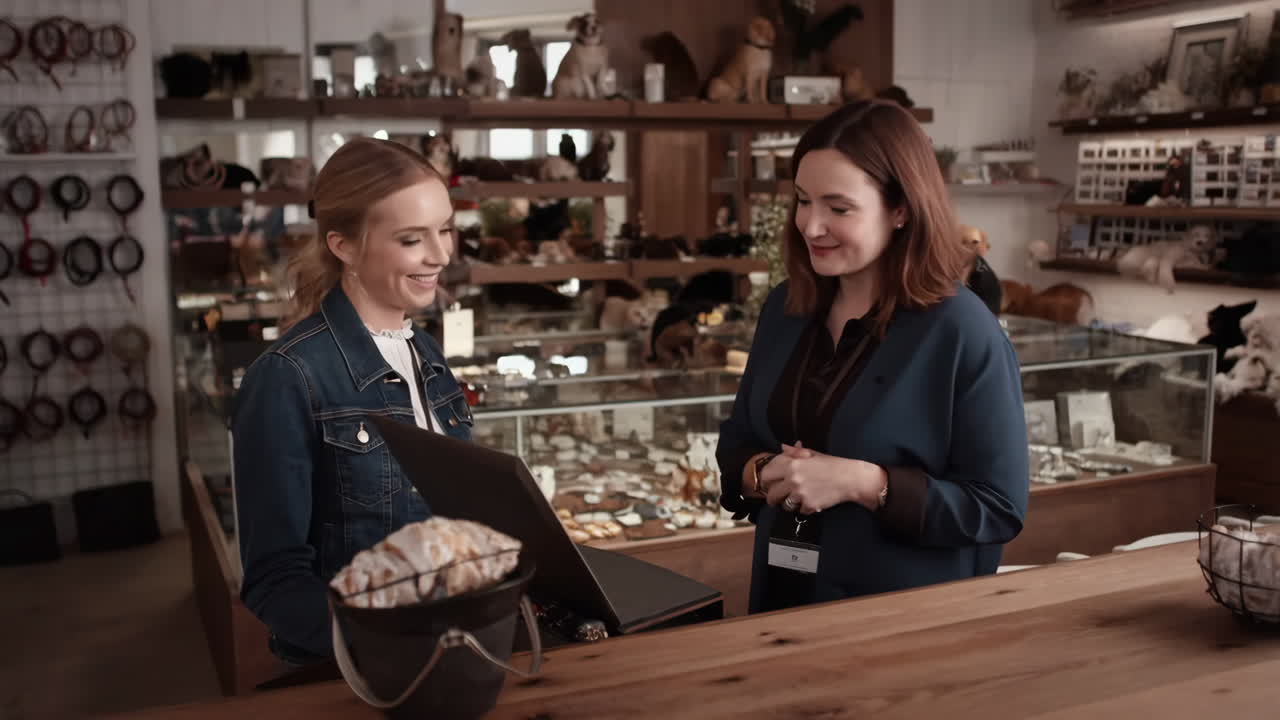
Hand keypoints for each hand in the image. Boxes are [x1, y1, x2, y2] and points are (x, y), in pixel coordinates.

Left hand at [760, 442, 885, 513]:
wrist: (850, 478)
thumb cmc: (832, 465)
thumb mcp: (812, 454)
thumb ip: (795, 452)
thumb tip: (783, 447)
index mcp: (792, 464)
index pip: (767, 474)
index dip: (766, 480)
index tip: (769, 483)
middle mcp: (793, 479)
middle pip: (771, 494)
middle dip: (773, 497)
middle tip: (777, 498)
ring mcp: (800, 493)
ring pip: (784, 505)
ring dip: (789, 504)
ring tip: (797, 499)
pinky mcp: (809, 505)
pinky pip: (800, 511)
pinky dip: (805, 508)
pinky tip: (812, 501)